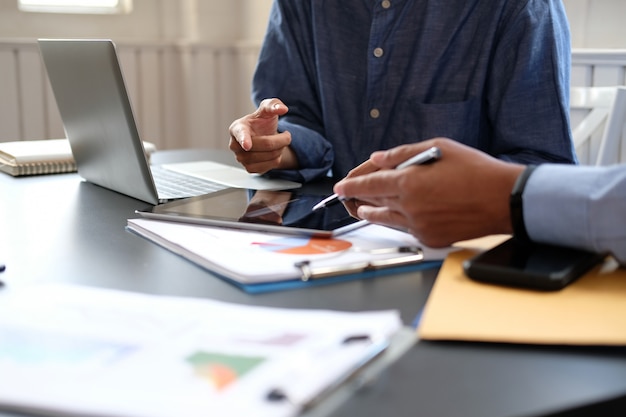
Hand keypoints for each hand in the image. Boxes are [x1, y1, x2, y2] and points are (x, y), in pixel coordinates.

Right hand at [228, 98, 297, 173]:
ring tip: (278, 142)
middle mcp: (235, 145)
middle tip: (287, 135)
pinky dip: (277, 159)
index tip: (247, 145)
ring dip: (280, 149)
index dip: (244, 140)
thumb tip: (282, 109)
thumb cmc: (261, 121)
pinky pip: (269, 166)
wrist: (261, 136)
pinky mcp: (249, 169)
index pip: (241, 134)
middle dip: (282, 140)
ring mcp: (241, 159)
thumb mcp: (267, 109)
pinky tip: (273, 152)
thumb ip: (274, 105)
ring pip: (269, 156)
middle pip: (266, 145)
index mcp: (237, 128)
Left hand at [333, 138, 525, 246]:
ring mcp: (418, 225)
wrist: (503, 199)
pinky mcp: (429, 237)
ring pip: (385, 219)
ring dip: (371, 212)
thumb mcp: (439, 148)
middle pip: (373, 203)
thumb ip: (403, 154)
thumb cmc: (474, 170)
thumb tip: (377, 159)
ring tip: (362, 208)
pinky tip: (393, 216)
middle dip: (357, 198)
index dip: (350, 185)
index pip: (368, 185)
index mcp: (409, 182)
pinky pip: (404, 229)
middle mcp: (409, 206)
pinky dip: (396, 221)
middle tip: (347, 195)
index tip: (339, 187)